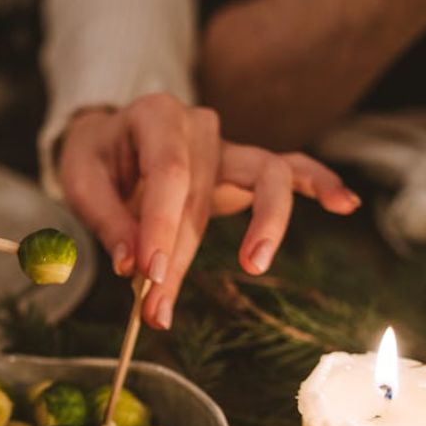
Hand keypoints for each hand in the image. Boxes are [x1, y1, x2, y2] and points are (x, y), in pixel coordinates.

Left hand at [57, 93, 359, 328]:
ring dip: (264, 224)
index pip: (169, 175)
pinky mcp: (245, 165)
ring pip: (261, 180)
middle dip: (181, 256)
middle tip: (156, 310)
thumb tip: (134, 266)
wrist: (110, 139)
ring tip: (256, 263)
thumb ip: (108, 221)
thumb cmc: (96, 159)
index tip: (149, 275)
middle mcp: (199, 124)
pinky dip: (318, 183)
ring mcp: (229, 144)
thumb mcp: (81, 182)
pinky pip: (290, 168)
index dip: (161, 226)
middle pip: (202, 195)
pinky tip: (344, 204)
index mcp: (156, 116)